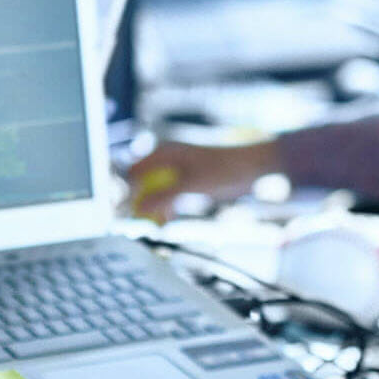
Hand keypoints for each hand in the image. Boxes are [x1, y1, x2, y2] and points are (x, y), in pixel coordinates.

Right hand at [125, 140, 277, 222]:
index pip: (133, 172)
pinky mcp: (186, 183)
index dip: (127, 192)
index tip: (126, 213)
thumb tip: (138, 209)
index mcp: (164, 153)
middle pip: (142, 184)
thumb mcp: (190, 185)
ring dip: (152, 208)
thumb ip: (164, 196)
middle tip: (136, 223)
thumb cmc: (223, 169)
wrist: (252, 168)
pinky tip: (165, 222)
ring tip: (151, 226)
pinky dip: (166, 209)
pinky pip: (168, 198)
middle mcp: (167, 160)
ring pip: (155, 192)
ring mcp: (176, 172)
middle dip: (138, 203)